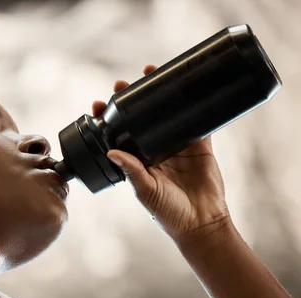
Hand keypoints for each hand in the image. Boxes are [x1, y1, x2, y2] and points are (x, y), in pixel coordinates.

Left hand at [92, 65, 231, 241]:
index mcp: (136, 161)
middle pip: (139, 119)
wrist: (202, 222)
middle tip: (120, 85)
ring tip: (147, 73)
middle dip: (129, 100)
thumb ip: (131, 171)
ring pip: (164, 114)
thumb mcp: (145, 191)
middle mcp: (153, 150)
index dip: (108, 119)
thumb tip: (111, 152)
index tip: (98, 104)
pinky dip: (190, 103)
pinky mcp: (199, 144)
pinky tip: (182, 85)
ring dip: (157, 95)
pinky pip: (194, 120)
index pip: (118, 134)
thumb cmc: (168, 213)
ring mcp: (176, 146)